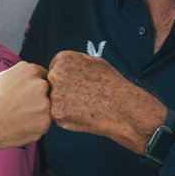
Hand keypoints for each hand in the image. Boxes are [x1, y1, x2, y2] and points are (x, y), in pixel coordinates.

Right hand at [0, 61, 51, 151]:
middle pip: (47, 92)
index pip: (43, 77)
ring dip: (36, 114)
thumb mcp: (5, 77)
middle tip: (19, 108)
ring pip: (46, 109)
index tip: (25, 96)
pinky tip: (19, 126)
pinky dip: (34, 127)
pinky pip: (43, 124)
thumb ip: (23, 75)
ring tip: (17, 117)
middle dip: (37, 99)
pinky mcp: (44, 122)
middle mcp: (40, 84)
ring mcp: (44, 104)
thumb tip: (36, 78)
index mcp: (31, 70)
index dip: (34, 88)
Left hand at [48, 51, 165, 153]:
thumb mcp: (94, 61)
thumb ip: (74, 62)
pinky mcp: (57, 114)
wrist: (123, 107)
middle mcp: (56, 75)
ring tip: (85, 104)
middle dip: (63, 90)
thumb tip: (61, 66)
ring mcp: (55, 95)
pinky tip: (83, 113)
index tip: (80, 83)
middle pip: (52, 83)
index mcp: (63, 59)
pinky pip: (58, 114)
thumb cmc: (111, 83)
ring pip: (54, 100)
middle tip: (82, 96)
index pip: (56, 68)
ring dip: (64, 103)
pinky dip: (67, 116)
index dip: (68, 77)